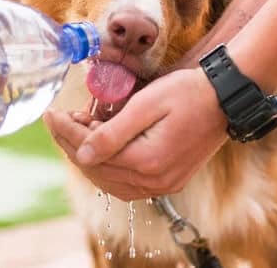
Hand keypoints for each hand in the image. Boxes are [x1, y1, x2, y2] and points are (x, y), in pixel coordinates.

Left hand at [44, 68, 227, 200]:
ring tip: (78, 130)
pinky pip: (128, 183)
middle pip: (98, 170)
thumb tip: (81, 154)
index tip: (51, 114)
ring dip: (89, 158)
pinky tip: (100, 149)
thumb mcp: (147, 104)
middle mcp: (155, 181)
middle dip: (73, 144)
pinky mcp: (169, 181)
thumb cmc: (188, 92)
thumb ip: (112, 133)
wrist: (225, 98)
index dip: (67, 133)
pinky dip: (108, 168)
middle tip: (61, 119)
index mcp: (148, 161)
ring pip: (110, 181)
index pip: (92, 153)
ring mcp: (164, 184)